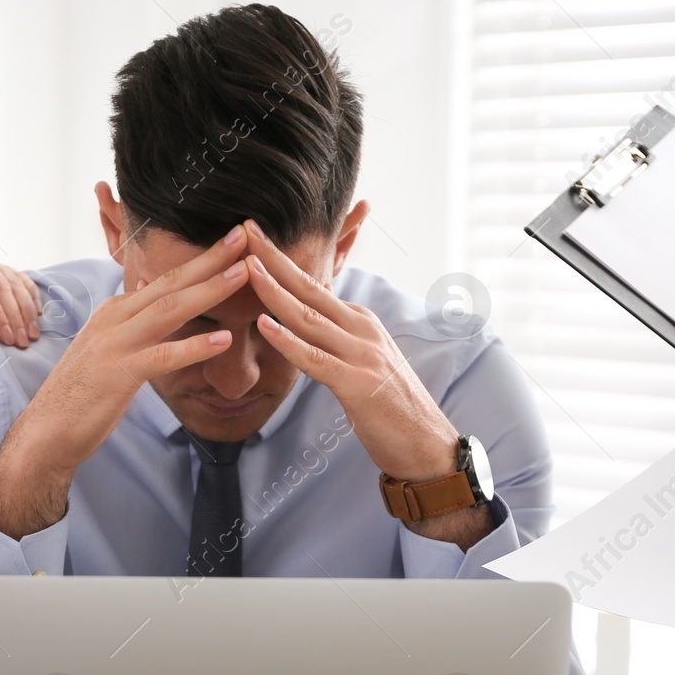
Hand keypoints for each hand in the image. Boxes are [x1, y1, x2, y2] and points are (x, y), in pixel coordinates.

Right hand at [0, 227, 251, 537]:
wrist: (47, 430)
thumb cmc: (81, 392)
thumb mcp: (108, 346)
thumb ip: (130, 321)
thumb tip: (146, 292)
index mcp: (116, 310)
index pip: (164, 278)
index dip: (200, 259)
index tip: (231, 240)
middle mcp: (115, 318)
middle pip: (171, 282)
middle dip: (210, 258)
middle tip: (245, 234)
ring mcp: (115, 344)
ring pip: (170, 310)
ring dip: (209, 290)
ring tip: (243, 273)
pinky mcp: (119, 374)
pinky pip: (162, 357)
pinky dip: (193, 347)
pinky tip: (224, 341)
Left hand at [242, 221, 495, 549]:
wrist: (428, 446)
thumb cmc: (391, 409)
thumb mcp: (362, 363)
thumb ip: (335, 341)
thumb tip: (305, 323)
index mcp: (360, 322)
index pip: (315, 285)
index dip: (283, 262)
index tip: (255, 238)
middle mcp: (361, 329)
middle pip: (309, 288)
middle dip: (275, 258)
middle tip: (246, 229)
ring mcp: (361, 354)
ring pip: (308, 317)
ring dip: (274, 291)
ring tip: (246, 267)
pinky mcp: (357, 384)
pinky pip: (315, 359)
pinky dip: (287, 340)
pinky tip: (264, 325)